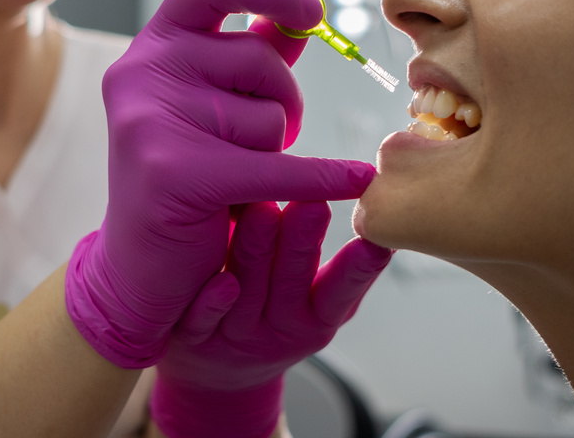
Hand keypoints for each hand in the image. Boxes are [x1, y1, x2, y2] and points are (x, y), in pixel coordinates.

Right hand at [65, 0, 378, 367]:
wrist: (140, 267)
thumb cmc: (183, 174)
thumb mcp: (213, 102)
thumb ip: (251, 54)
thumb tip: (299, 13)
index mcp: (150, 46)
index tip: (312, 10)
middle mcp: (142, 73)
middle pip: (259, 62)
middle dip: (283, 103)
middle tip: (261, 141)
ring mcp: (152, 122)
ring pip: (270, 119)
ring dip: (274, 152)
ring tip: (238, 177)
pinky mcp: (178, 174)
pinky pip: (280, 167)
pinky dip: (324, 179)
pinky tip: (356, 181)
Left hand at [149, 200, 392, 437]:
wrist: (213, 370)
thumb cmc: (269, 312)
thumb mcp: (315, 302)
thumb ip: (345, 271)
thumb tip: (380, 220)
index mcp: (313, 316)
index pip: (339, 291)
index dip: (357, 269)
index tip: (374, 241)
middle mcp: (278, 326)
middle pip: (291, 282)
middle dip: (303, 241)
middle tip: (312, 202)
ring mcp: (235, 333)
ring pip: (248, 292)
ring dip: (258, 253)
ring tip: (263, 210)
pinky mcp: (193, 339)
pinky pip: (202, 321)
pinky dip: (213, 303)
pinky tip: (222, 281)